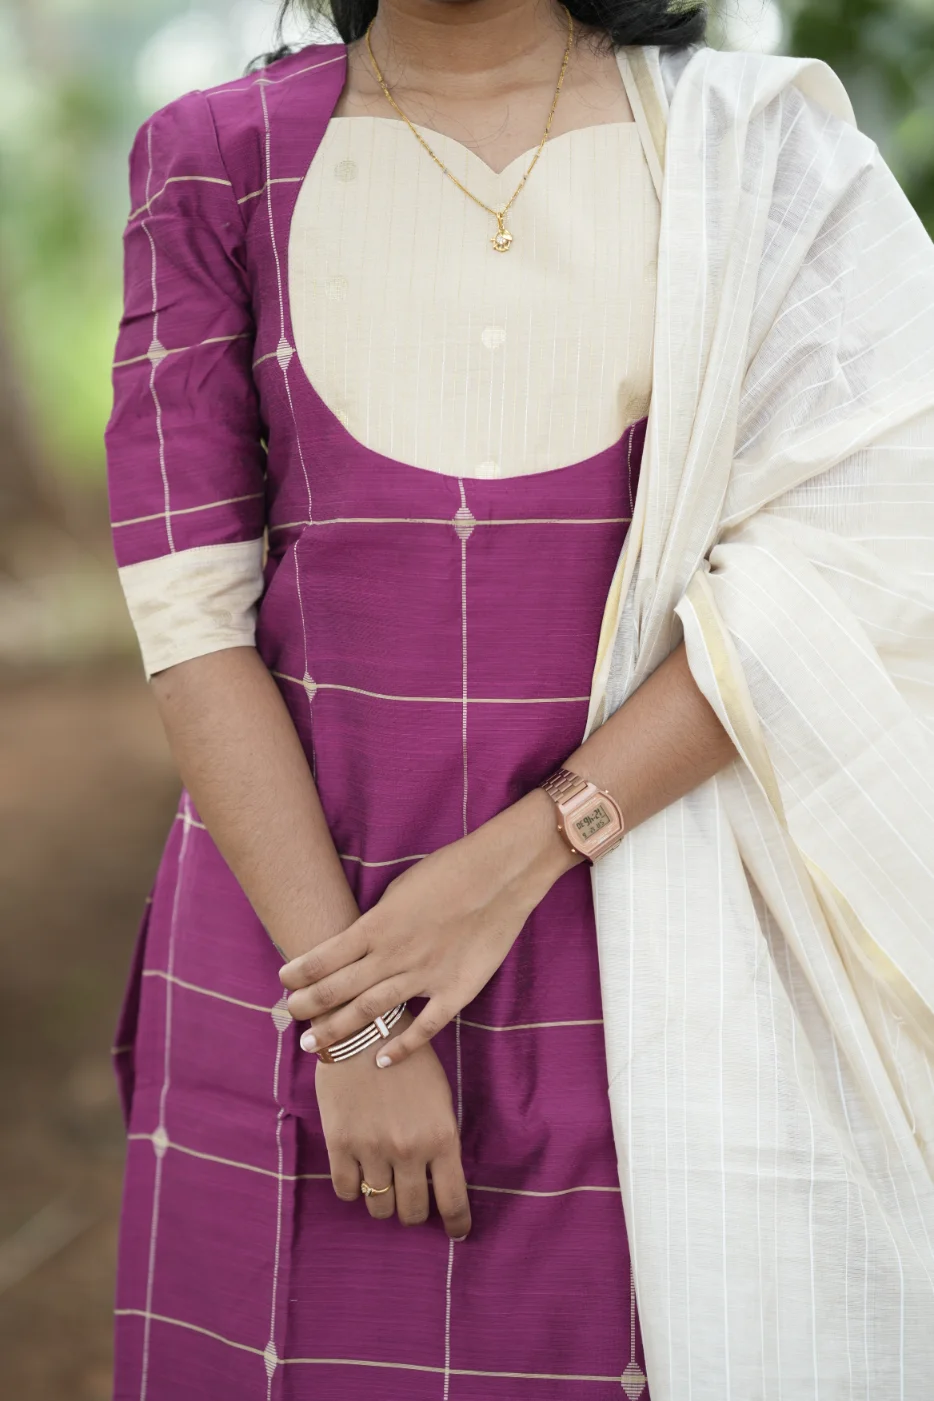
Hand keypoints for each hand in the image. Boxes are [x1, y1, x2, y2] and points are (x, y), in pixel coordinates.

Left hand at [281, 788, 577, 1065]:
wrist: (500, 875)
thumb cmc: (449, 872)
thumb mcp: (400, 889)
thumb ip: (377, 922)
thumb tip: (355, 944)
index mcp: (378, 926)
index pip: (326, 956)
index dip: (300, 971)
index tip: (284, 981)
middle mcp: (394, 954)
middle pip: (339, 989)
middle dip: (310, 1006)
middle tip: (290, 1018)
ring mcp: (425, 976)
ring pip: (372, 1011)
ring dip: (339, 1030)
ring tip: (314, 1046)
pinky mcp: (456, 990)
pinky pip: (425, 1026)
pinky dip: (401, 1047)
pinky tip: (381, 1060)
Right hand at [315, 1011, 470, 1237]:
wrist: (364, 1027)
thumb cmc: (409, 1057)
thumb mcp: (440, 1096)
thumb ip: (440, 1139)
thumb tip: (439, 1177)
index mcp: (442, 1137)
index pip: (453, 1201)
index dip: (456, 1224)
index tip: (456, 1233)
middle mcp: (409, 1150)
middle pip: (412, 1211)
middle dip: (414, 1212)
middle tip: (413, 1200)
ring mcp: (372, 1149)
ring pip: (379, 1206)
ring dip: (384, 1202)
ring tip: (385, 1186)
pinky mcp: (341, 1144)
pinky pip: (347, 1191)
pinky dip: (355, 1190)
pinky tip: (360, 1175)